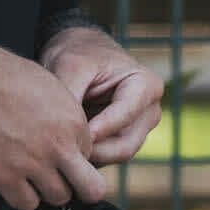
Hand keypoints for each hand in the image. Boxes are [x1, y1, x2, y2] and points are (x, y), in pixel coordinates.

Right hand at [0, 31, 108, 209]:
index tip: (59, 151)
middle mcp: (58, 146)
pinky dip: (22, 195)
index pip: (91, 154)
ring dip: (47, 190)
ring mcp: (32, 164)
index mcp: (72, 120)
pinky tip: (13, 179)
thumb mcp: (48, 86)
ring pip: (58, 199)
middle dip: (80, 186)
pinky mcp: (4, 176)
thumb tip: (70, 137)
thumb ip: (65, 115)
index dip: (75, 153)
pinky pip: (26, 203)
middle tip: (65, 180)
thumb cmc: (1, 74)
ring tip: (32, 175)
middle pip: (90, 188)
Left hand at [38, 27, 162, 165]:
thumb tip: (63, 132)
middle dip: (91, 150)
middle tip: (60, 148)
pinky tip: (66, 144)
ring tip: (59, 145)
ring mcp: (140, 128)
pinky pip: (107, 158)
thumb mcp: (71, 65)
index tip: (69, 136)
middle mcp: (150, 111)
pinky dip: (87, 155)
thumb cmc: (79, 54)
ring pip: (115, 157)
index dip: (95, 131)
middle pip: (124, 147)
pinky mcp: (125, 140)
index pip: (123, 120)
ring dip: (87, 155)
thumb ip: (70, 95)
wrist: (80, 52)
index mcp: (146, 86)